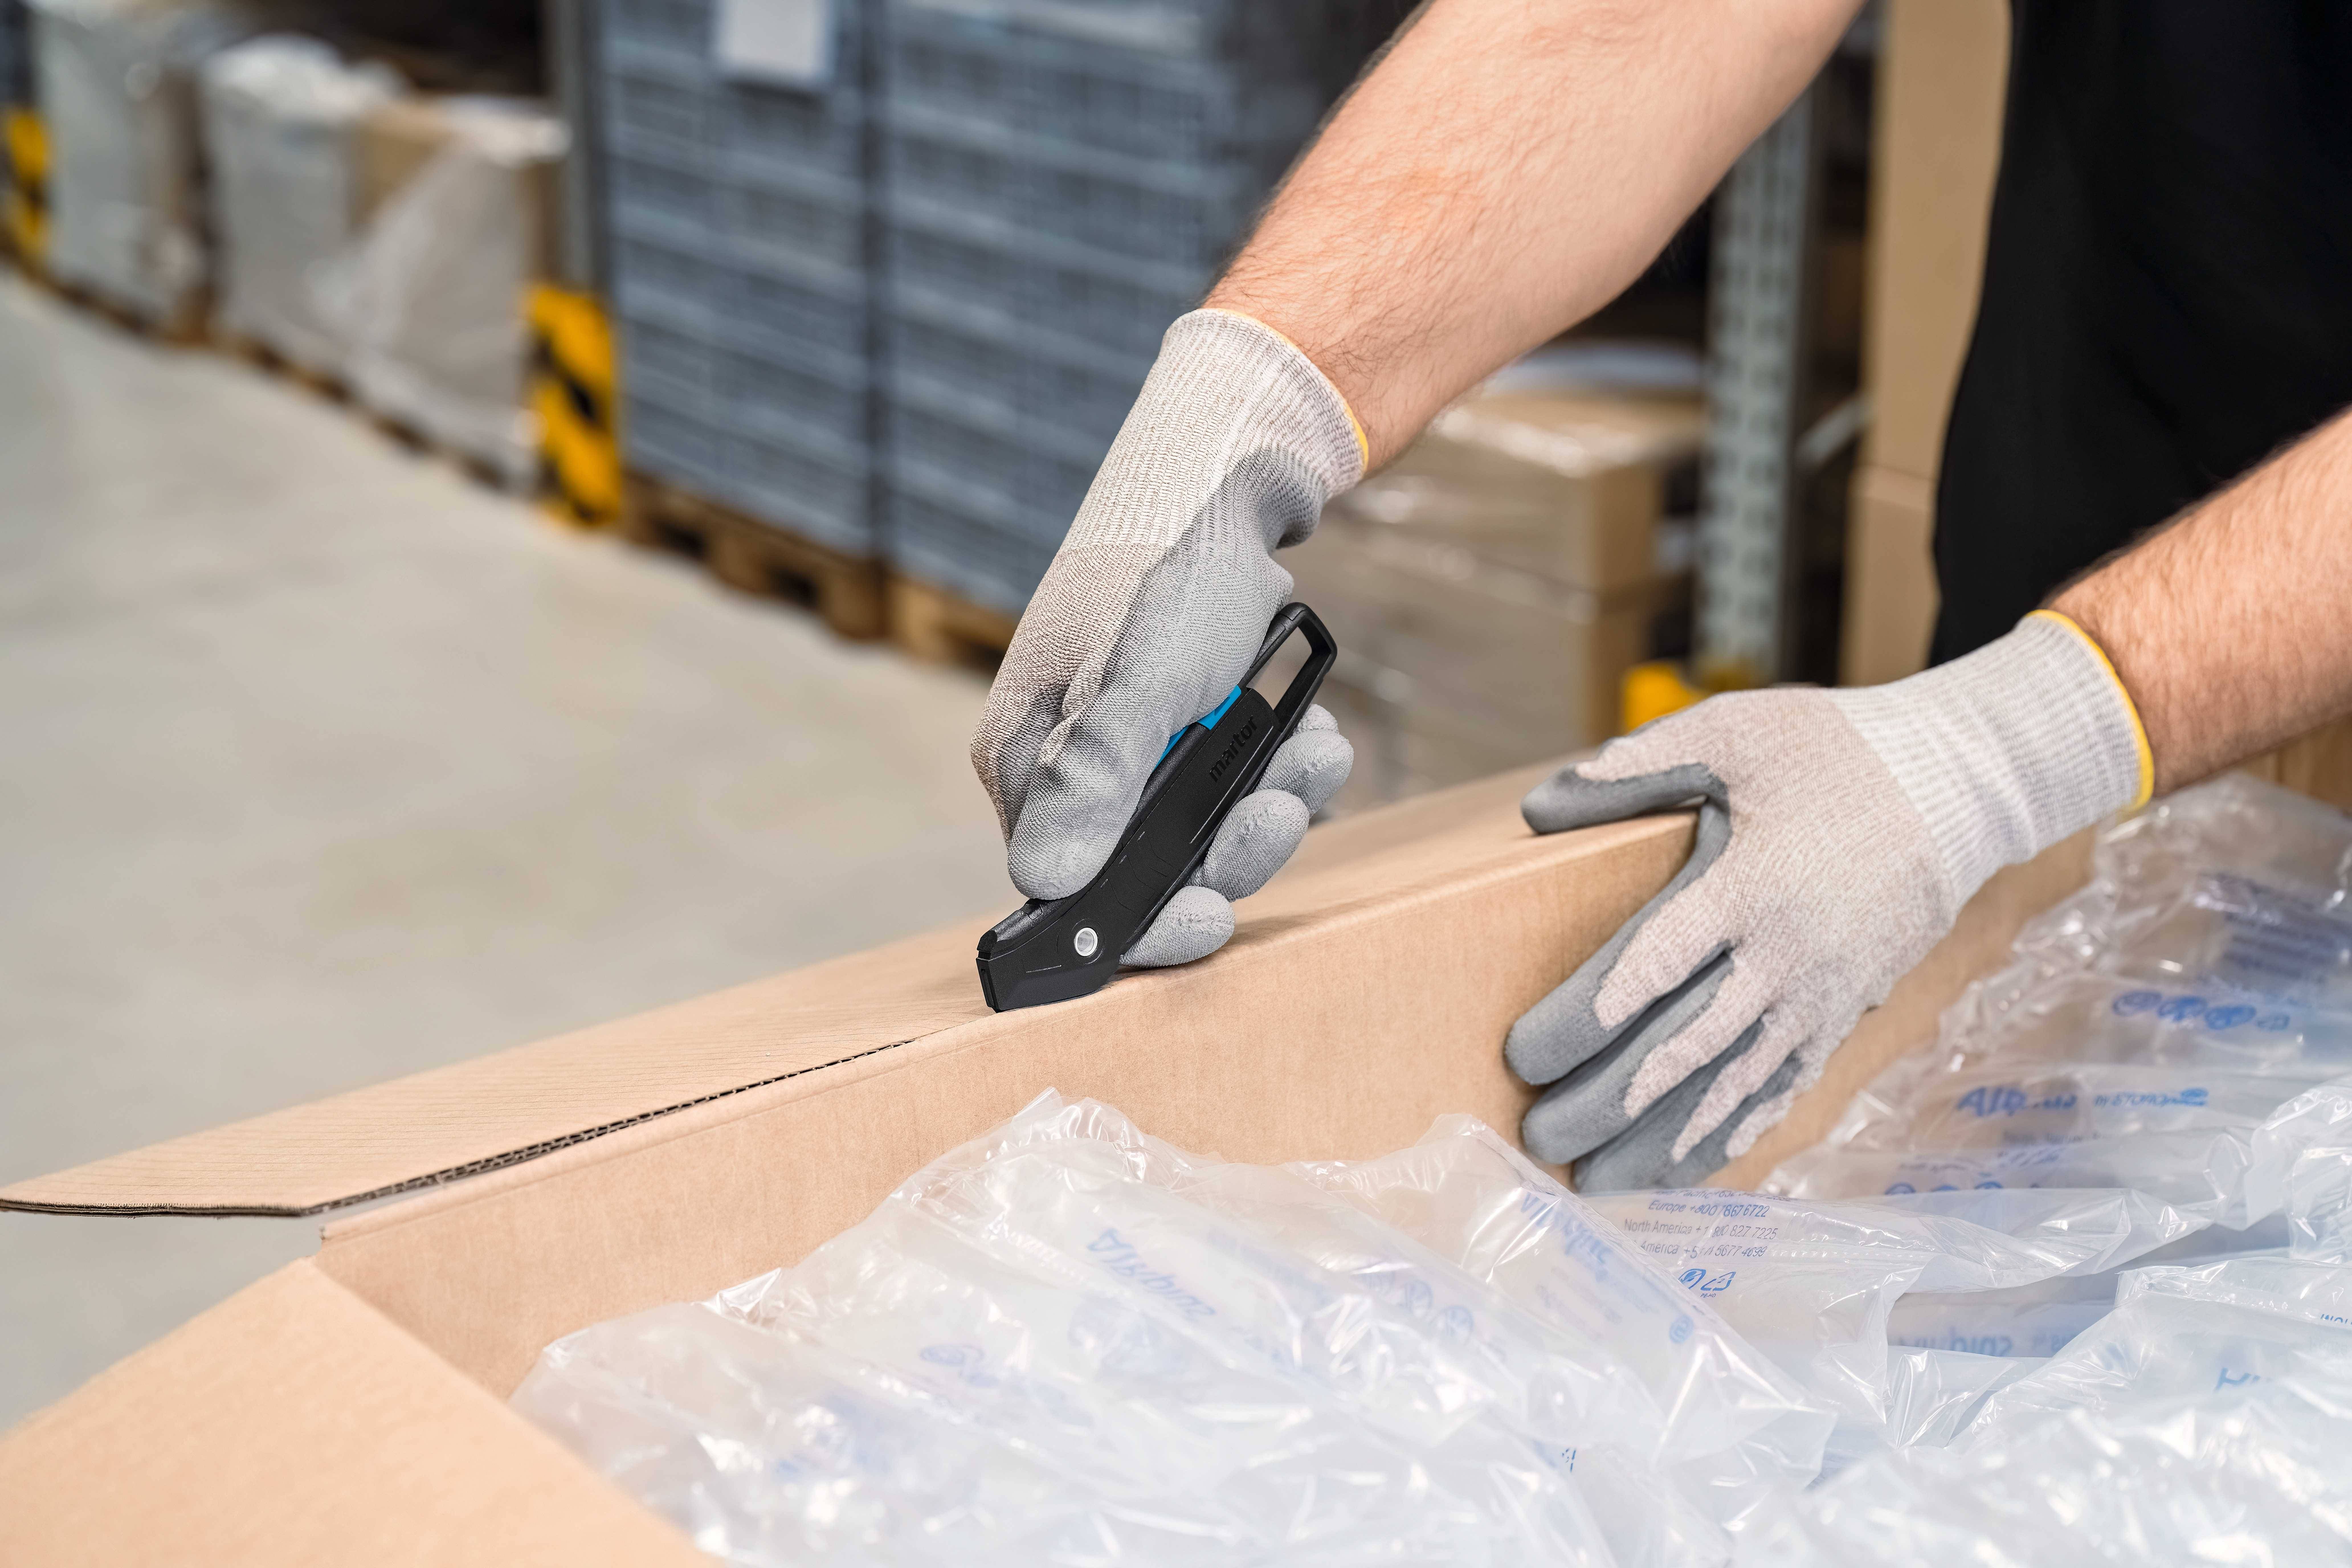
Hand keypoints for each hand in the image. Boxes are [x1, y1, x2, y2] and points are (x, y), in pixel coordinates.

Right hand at [972, 310, 1363, 966]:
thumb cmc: (1166, 570)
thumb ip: (1092, 778)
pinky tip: (1310, 727)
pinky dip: (1282, 766)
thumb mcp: (1132, 679)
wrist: (1227, 481)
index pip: (1071, 889)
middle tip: (1284, 810)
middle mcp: (1072, 765)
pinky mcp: (1188, 729)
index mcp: (1028, 759)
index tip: (1211, 918)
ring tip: (1315, 751)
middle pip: (1151, 869)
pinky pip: (1239, 785)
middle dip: (1233, 848)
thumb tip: (1043, 882)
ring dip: (1273, 802)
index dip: (1144, 920)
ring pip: (1208, 829)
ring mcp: (1134, 748)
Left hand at [1507, 613, 2150, 1189]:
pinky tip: (1676, 1173)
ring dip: (1656, 1142)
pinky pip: (1777, 1092)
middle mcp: (1783, 958)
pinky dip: (1725, 1137)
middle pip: (1680, 1048)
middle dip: (1604, 1102)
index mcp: (1747, 888)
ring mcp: (1817, 997)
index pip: (1651, 968)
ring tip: (1589, 1182)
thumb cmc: (1831, 753)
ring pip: (1726, 1088)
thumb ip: (1634, 768)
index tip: (1522, 1056)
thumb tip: (1538, 805)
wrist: (1953, 788)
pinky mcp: (1840, 1017)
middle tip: (1534, 1136)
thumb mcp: (1733, 734)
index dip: (1584, 1019)